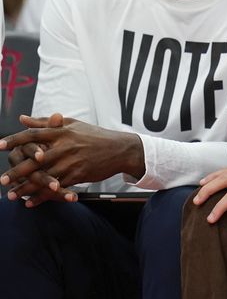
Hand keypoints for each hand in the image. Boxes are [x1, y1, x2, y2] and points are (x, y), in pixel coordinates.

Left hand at [0, 114, 143, 204]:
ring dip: (26, 188)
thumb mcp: (72, 124)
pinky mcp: (78, 175)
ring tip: (11, 196)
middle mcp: (65, 146)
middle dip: (17, 171)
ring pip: (44, 177)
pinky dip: (42, 196)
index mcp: (62, 132)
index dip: (15, 139)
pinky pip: (56, 187)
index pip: (34, 134)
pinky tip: (30, 202)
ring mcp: (72, 162)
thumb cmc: (94, 135)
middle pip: (35, 159)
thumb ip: (45, 123)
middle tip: (2, 180)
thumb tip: (22, 119)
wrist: (119, 149)